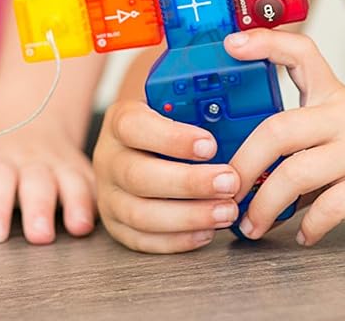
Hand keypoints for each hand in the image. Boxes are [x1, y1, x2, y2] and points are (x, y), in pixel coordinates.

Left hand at [0, 116, 95, 245]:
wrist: (29, 116)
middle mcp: (31, 162)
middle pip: (37, 183)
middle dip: (39, 208)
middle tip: (38, 236)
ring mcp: (61, 165)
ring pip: (72, 181)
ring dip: (77, 203)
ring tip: (78, 228)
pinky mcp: (85, 172)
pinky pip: (97, 183)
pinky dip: (101, 200)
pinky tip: (103, 220)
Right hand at [90, 98, 243, 252]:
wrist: (138, 146)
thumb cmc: (166, 124)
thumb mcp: (174, 105)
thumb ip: (196, 106)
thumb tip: (235, 113)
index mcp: (120, 121)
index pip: (135, 127)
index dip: (172, 138)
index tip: (210, 145)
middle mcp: (109, 159)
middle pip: (139, 176)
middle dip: (190, 183)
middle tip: (229, 183)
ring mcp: (109, 195)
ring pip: (140, 214)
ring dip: (188, 216)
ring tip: (226, 212)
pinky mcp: (117, 225)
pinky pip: (143, 240)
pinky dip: (177, 240)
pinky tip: (207, 232)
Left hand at [224, 29, 344, 245]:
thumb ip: (307, 144)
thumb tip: (253, 173)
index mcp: (338, 98)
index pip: (301, 54)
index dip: (265, 43)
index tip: (231, 44)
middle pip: (278, 128)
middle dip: (242, 163)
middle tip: (225, 189)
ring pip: (296, 172)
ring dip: (265, 205)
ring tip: (252, 225)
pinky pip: (331, 205)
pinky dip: (310, 226)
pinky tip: (304, 236)